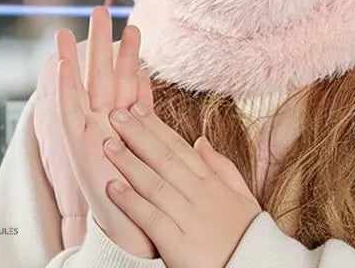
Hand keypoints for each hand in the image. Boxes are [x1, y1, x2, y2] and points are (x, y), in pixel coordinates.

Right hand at [55, 7, 157, 258]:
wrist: (137, 234)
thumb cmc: (154, 201)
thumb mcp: (166, 160)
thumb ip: (171, 138)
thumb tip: (187, 123)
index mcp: (131, 127)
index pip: (130, 84)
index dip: (131, 58)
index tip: (135, 30)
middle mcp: (109, 125)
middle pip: (106, 75)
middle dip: (103, 43)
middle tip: (103, 10)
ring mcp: (92, 132)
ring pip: (87, 82)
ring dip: (82, 52)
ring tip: (79, 24)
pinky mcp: (78, 144)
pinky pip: (68, 109)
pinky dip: (64, 84)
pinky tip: (60, 61)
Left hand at [103, 97, 262, 267]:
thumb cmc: (246, 237)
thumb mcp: (243, 196)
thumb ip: (222, 167)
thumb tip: (200, 140)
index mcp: (213, 183)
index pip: (180, 147)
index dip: (156, 127)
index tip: (137, 108)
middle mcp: (200, 195)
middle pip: (164, 158)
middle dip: (138, 134)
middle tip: (116, 114)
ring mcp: (190, 219)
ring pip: (155, 184)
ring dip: (129, 163)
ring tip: (108, 145)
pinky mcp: (179, 245)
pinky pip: (151, 219)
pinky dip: (131, 202)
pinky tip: (112, 188)